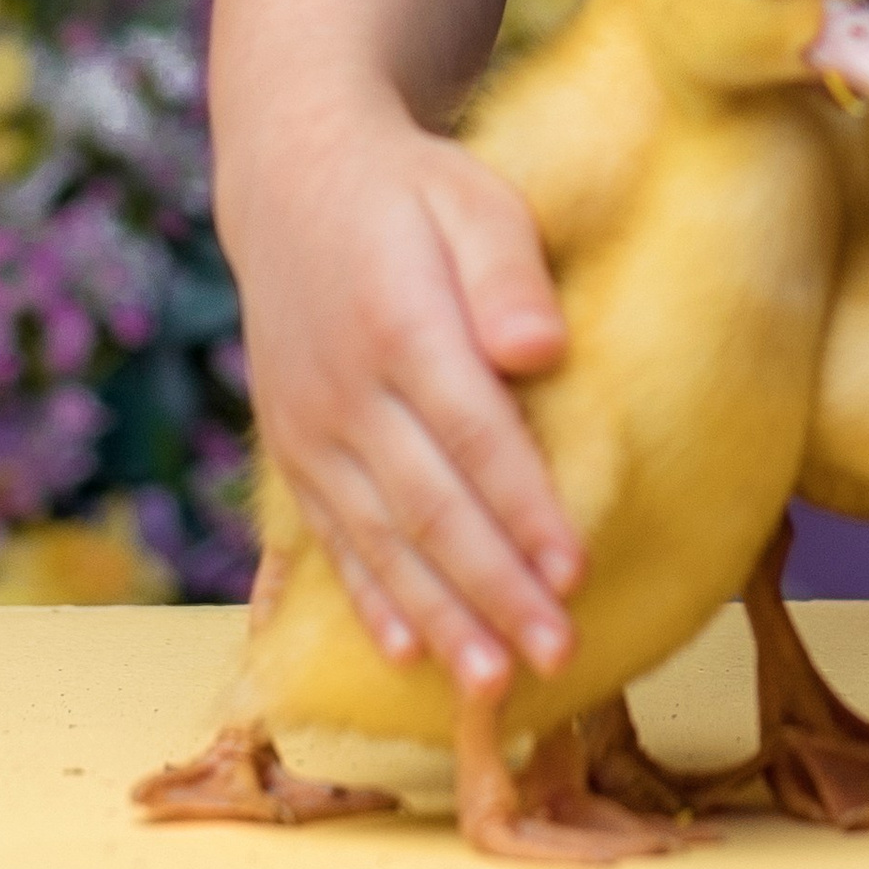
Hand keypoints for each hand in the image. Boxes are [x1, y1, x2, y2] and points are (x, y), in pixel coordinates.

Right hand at [220, 103, 583, 695]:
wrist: (293, 184)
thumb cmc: (411, 192)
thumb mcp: (471, 197)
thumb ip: (506, 271)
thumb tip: (541, 350)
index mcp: (400, 326)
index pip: (474, 436)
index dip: (524, 509)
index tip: (575, 571)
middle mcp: (347, 393)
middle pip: (431, 508)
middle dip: (495, 590)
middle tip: (556, 653)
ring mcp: (311, 429)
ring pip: (381, 542)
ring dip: (440, 619)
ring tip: (491, 684)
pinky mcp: (292, 451)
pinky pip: (333, 539)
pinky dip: (370, 600)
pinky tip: (406, 653)